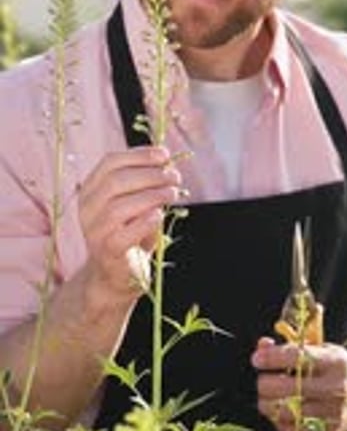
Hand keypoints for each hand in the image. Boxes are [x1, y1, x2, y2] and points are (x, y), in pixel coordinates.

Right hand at [79, 146, 182, 302]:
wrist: (116, 275)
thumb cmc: (130, 231)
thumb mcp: (135, 202)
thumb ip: (144, 183)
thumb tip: (166, 162)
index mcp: (90, 189)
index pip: (110, 162)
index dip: (139, 155)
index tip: (164, 155)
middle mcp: (87, 208)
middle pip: (116, 181)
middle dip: (150, 174)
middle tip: (175, 177)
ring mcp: (94, 231)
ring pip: (119, 206)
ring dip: (152, 196)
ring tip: (173, 194)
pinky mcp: (106, 252)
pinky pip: (123, 234)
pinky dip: (145, 222)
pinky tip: (160, 215)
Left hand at [251, 337, 346, 430]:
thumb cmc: (336, 366)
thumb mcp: (320, 348)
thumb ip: (289, 346)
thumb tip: (261, 347)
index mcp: (334, 360)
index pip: (297, 357)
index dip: (272, 358)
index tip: (256, 360)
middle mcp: (337, 386)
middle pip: (290, 387)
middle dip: (266, 384)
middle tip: (261, 381)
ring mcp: (336, 411)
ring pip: (289, 412)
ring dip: (268, 405)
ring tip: (265, 399)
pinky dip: (280, 423)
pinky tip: (279, 413)